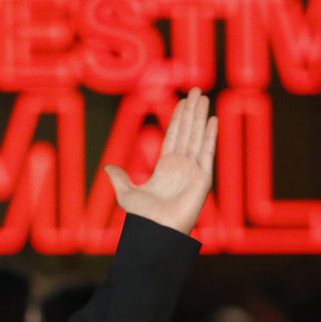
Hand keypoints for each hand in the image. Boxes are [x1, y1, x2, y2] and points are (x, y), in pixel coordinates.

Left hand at [104, 88, 216, 234]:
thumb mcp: (126, 194)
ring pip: (197, 136)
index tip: (182, 101)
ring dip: (201, 116)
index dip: (178, 118)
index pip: (174, 136)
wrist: (157, 231)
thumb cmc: (143, 218)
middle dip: (191, 110)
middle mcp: (182, 166)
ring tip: (203, 97)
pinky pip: (207, 152)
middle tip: (196, 90)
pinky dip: (210, 135)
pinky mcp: (203, 178)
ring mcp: (194, 171)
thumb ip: (120, 178)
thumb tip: (108, 168)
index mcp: (166, 168)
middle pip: (187, 131)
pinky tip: (212, 119)